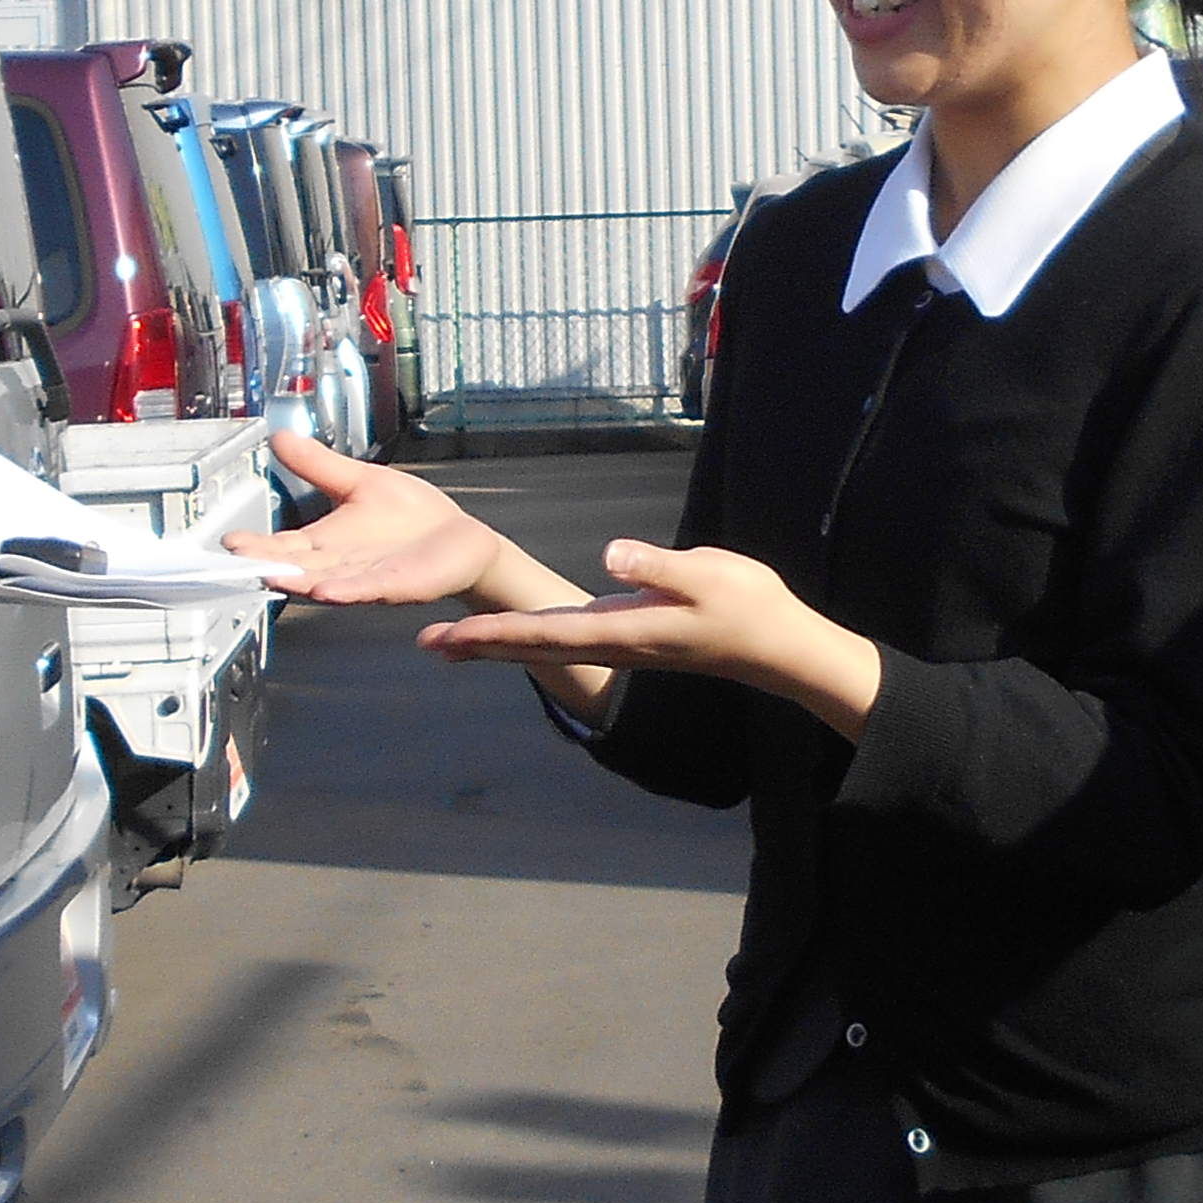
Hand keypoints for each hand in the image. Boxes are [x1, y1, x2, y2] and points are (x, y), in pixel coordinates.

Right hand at [248, 429, 526, 607]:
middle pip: (297, 569)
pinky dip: (347, 591)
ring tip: (272, 578)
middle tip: (237, 561)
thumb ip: (319, 465)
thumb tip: (280, 435)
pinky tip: (327, 590)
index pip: (284, 546)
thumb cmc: (409, 516)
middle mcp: (341, 566)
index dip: (257, 545)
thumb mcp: (357, 481)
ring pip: (327, 583)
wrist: (458, 538)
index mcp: (327, 543)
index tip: (229, 541)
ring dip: (299, 583)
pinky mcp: (399, 585)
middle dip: (268, 565)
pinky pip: (369, 590)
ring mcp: (368, 579)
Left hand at [424, 538, 884, 739]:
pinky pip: (563, 640)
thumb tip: (610, 554)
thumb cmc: (746, 605)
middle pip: (531, 647)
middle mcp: (612, 643)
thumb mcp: (709, 574)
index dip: (495, 633)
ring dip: (496, 645)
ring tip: (451, 645)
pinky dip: (527, 638)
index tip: (451, 636)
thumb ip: (657, 565)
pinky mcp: (628, 634)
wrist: (775, 643)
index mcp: (622, 629)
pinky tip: (512, 634)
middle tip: (426, 647)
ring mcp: (619, 641)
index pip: (545, 633)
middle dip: (479, 646)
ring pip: (543, 647)